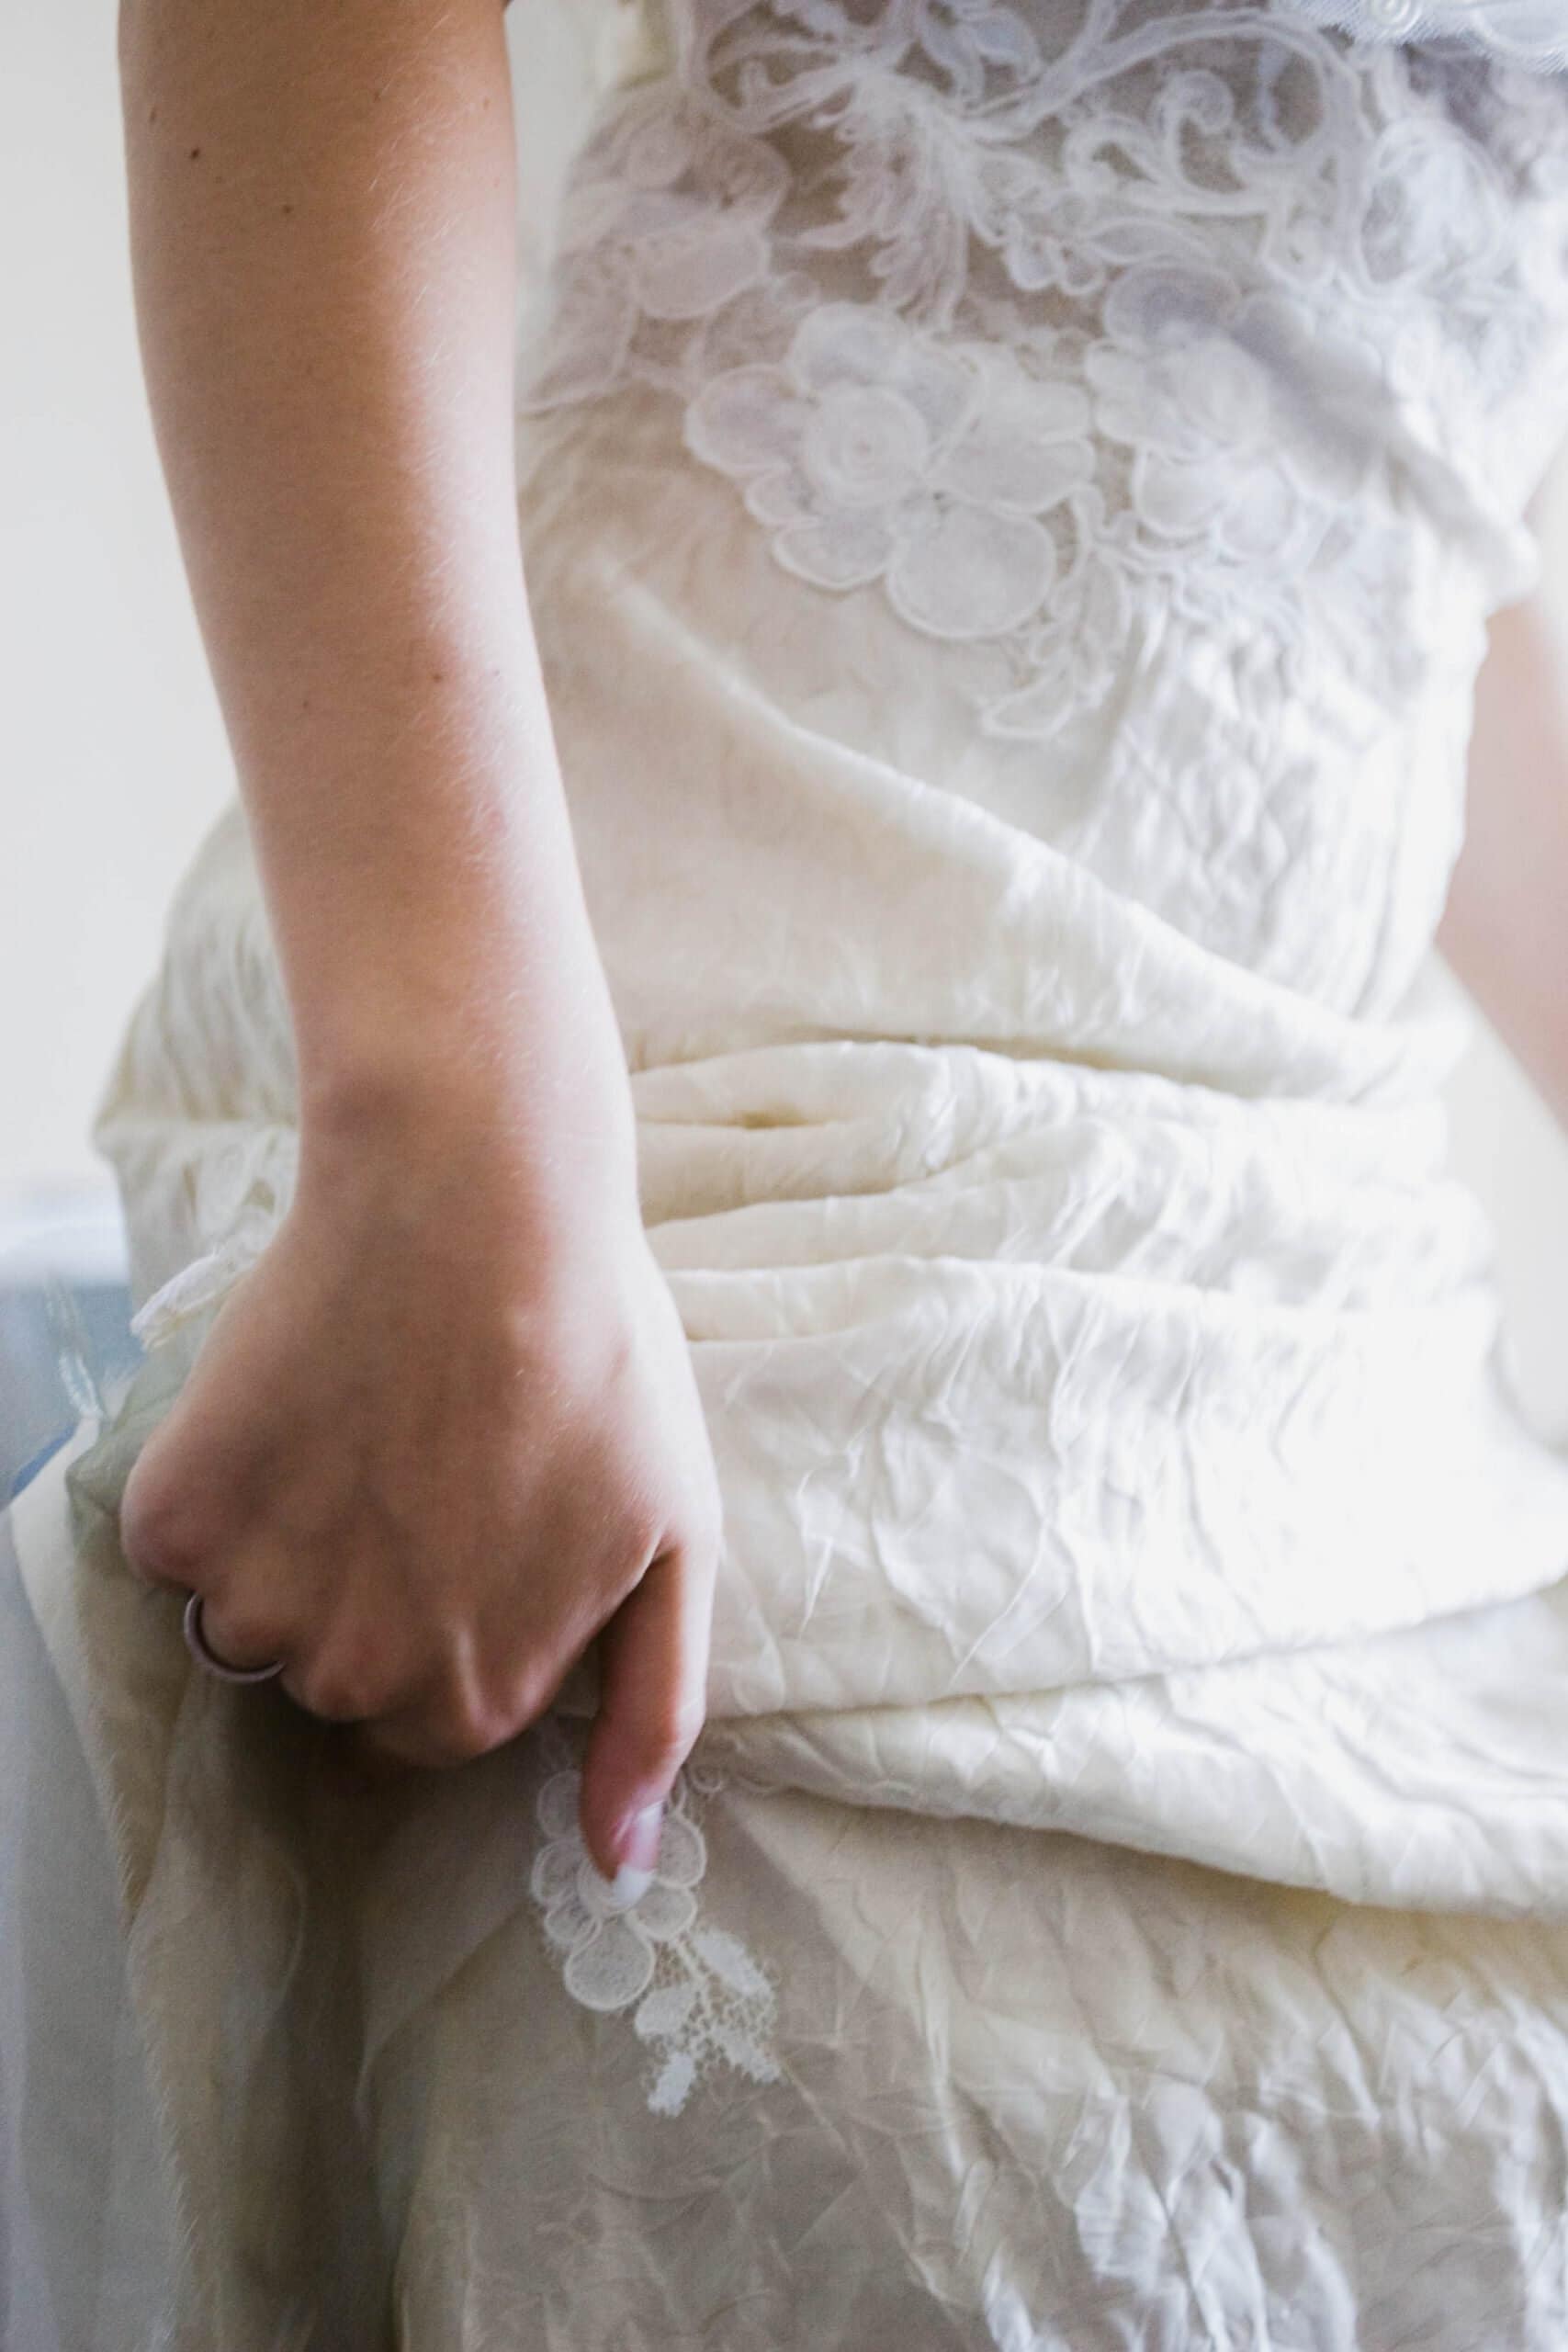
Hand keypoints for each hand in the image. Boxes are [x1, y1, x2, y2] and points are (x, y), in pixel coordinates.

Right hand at [117, 1090, 722, 1884]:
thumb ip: (650, 1717)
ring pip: (250, 1616)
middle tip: (426, 1463)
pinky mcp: (178, 1516)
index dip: (457, 1619)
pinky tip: (296, 1400)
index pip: (431, 1722)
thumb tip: (618, 1864)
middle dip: (374, 1591)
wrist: (476, 1201)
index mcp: (471, 1700)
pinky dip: (218, 1484)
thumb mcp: (677, 1543)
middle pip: (337, 1675)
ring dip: (290, 1541)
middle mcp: (351, 1679)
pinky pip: (179, 1541)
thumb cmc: (601, 1361)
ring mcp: (255, 1602)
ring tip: (365, 1425)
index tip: (476, 1528)